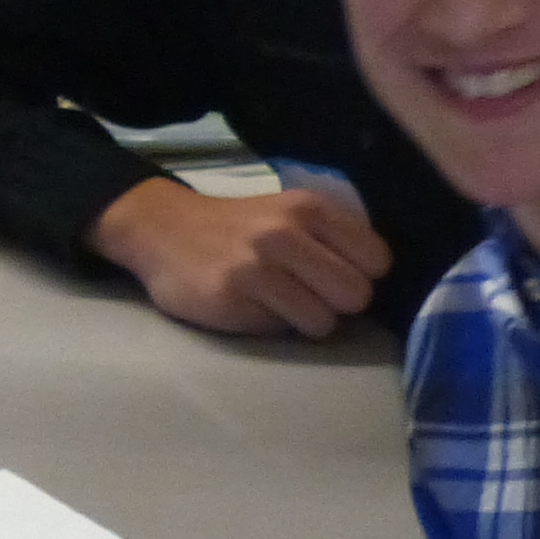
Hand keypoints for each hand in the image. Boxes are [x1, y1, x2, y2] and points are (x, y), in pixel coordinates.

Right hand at [91, 174, 389, 337]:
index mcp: (309, 208)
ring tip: (280, 303)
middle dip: (338, 303)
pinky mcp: (231, 298)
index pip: (377, 259)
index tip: (337, 274)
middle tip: (311, 295)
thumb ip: (332, 238)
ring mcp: (256, 266)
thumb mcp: (288, 213)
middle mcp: (285, 233)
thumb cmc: (238, 226)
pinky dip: (272, 325)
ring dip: (307, 320)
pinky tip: (250, 305)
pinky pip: (280, 330)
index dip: (361, 274)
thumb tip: (377, 281)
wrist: (162, 229)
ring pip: (323, 321)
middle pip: (356, 294)